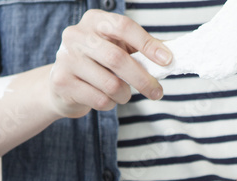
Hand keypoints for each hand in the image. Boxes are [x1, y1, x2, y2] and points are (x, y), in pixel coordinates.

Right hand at [49, 10, 171, 117]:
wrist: (63, 84)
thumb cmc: (98, 63)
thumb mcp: (118, 48)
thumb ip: (142, 48)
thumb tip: (174, 53)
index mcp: (94, 20)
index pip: (124, 26)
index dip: (147, 44)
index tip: (167, 60)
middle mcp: (76, 35)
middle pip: (117, 59)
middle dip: (142, 79)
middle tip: (157, 92)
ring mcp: (66, 58)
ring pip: (110, 84)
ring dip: (125, 95)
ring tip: (124, 95)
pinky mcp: (62, 82)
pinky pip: (99, 99)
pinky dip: (110, 104)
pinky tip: (106, 99)